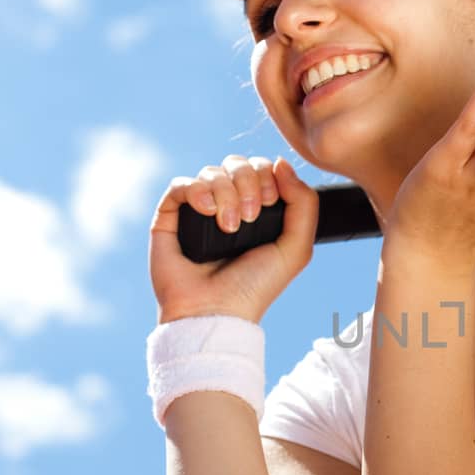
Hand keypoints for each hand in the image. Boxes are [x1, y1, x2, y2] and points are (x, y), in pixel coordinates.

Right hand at [148, 153, 318, 324]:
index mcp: (256, 211)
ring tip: (229, 226)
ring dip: (226, 192)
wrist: (217, 311)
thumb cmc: (255, 287)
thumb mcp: (296, 248)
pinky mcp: (170, 217)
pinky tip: (207, 211)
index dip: (267, 175)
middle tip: (250, 216)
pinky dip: (197, 190)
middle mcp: (227, 206)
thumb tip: (281, 162)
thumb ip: (304, 204)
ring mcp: (197, 211)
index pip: (261, 168)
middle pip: (237, 164)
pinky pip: (182, 184)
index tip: (269, 202)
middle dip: (248, 182)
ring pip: (211, 172)